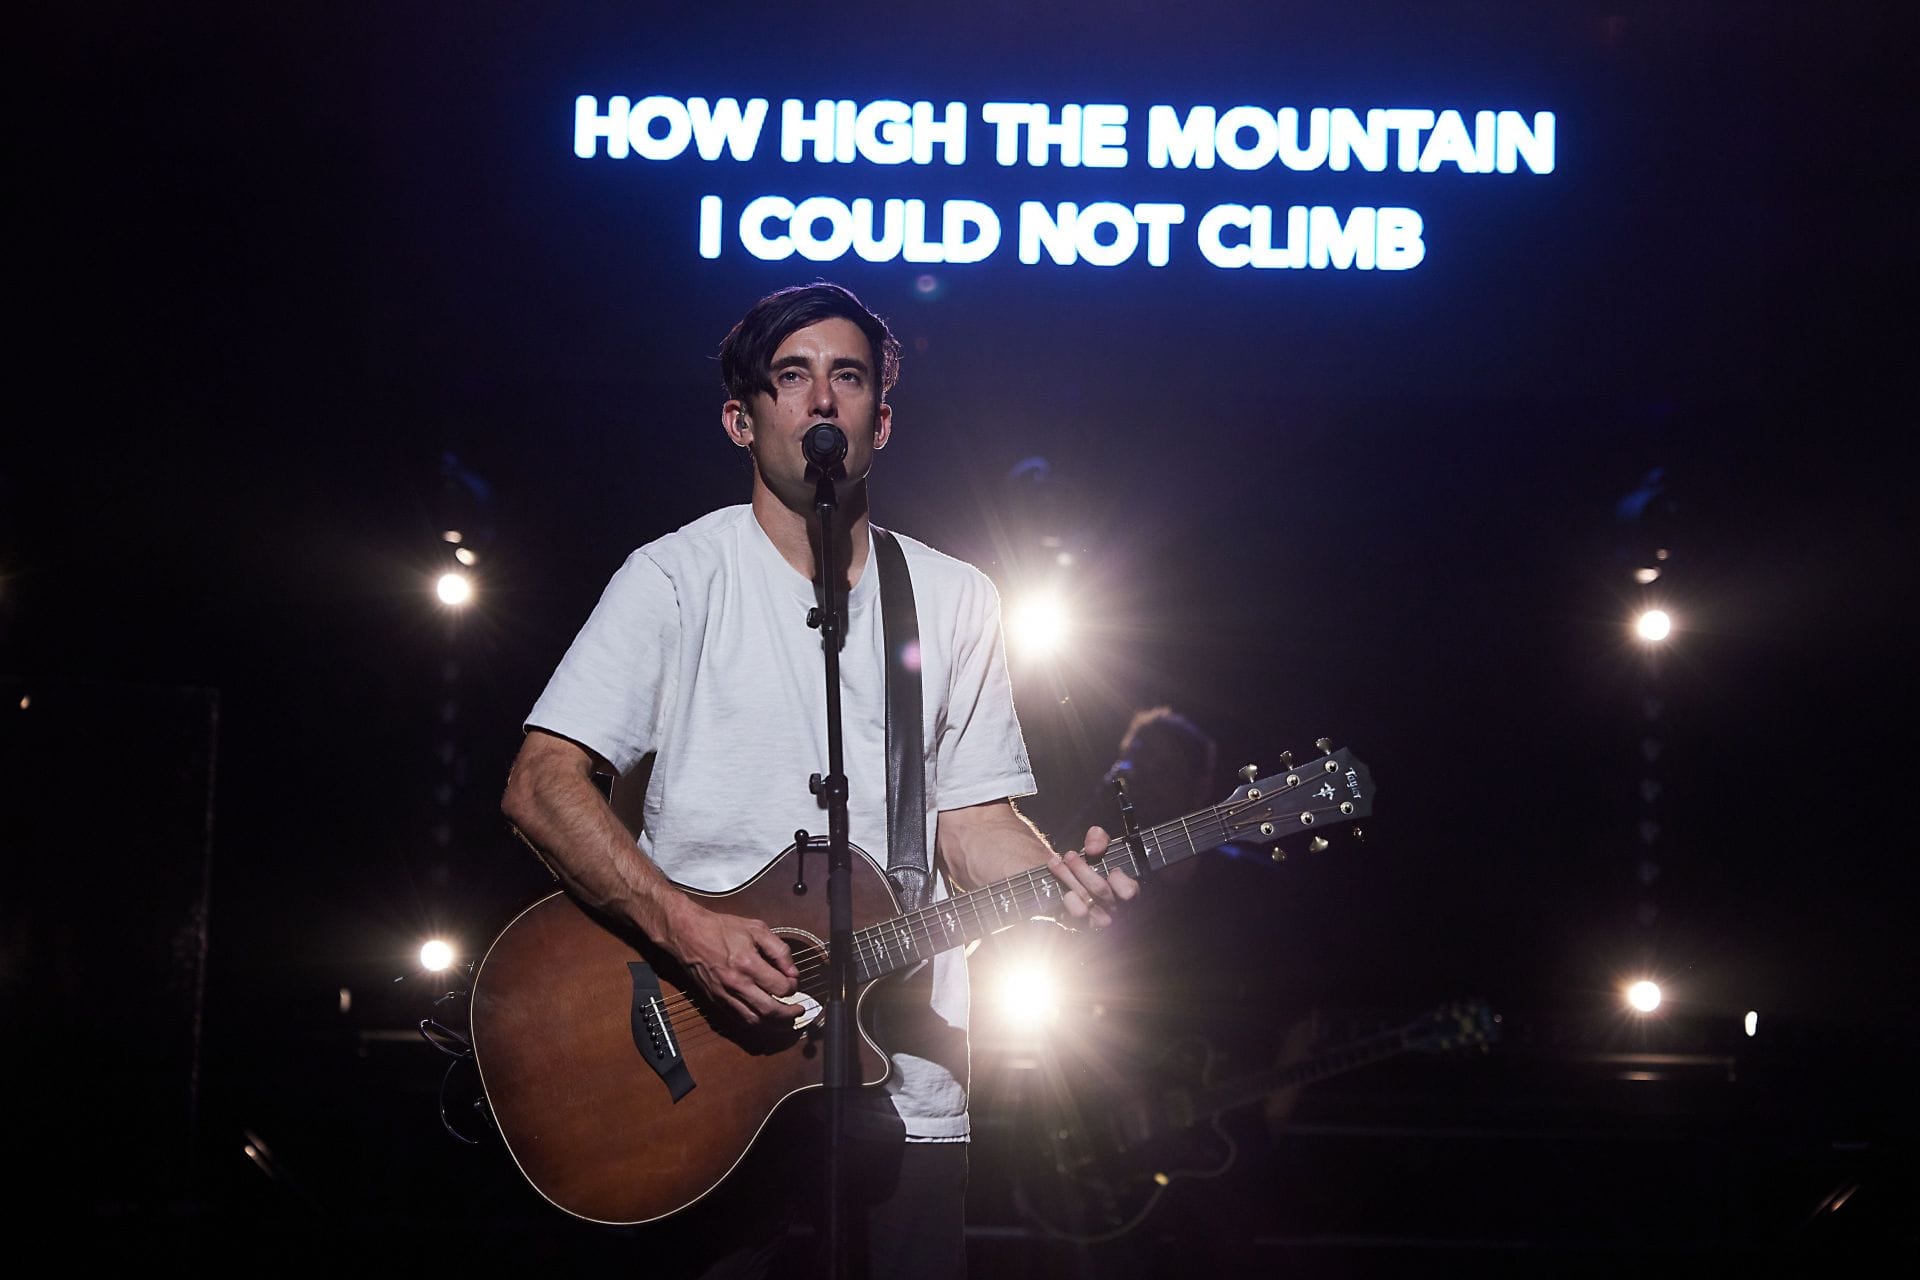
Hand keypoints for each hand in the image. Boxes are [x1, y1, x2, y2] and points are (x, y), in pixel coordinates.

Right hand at [659, 898, 802, 1024]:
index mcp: (748, 964)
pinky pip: (739, 1020)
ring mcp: (725, 995)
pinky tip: (765, 1020)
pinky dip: (756, 1024)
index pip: (781, 987)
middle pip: (770, 1011)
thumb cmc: (721, 928)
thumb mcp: (756, 929)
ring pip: (755, 1021)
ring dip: (775, 1026)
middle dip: (789, 1015)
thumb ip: (779, 950)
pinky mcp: (716, 1001)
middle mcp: (737, 984)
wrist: (687, 934)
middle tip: (799, 1012)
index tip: (794, 983)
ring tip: (787, 1021)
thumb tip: (793, 971)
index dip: (793, 988)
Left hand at [1047, 825, 1137, 929]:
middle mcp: (1116, 910)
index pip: (1129, 892)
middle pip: (1100, 891)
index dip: (1120, 881)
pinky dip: (1067, 901)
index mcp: (1127, 892)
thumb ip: (1099, 840)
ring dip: (1067, 879)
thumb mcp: (1102, 848)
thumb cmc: (1098, 867)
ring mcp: (1099, 921)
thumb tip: (1092, 848)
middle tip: (1069, 855)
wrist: (1081, 885)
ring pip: (1083, 902)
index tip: (1111, 869)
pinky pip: (1073, 917)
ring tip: (1055, 863)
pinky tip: (1058, 886)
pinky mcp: (1082, 927)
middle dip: (1082, 870)